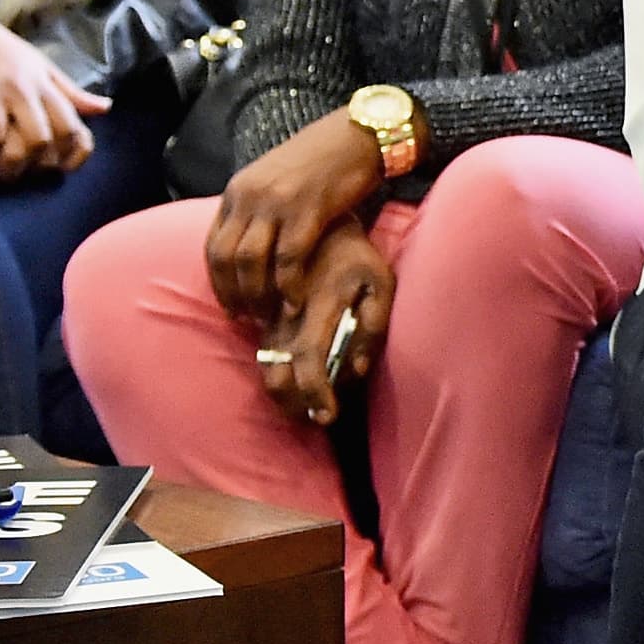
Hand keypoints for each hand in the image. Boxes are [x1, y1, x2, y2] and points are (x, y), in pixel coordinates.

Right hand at [0, 0, 109, 185]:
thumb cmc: (7, 54)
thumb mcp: (44, 68)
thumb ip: (71, 94)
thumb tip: (105, 108)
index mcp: (45, 85)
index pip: (70, 126)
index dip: (72, 154)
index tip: (62, 169)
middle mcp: (21, 89)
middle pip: (38, 138)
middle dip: (32, 165)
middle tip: (24, 174)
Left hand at [206, 109, 388, 323]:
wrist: (356, 134)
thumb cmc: (322, 162)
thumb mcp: (276, 182)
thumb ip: (258, 210)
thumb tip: (252, 253)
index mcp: (238, 190)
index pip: (213, 245)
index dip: (218, 283)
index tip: (231, 307)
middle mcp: (250, 195)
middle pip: (224, 257)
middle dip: (233, 295)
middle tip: (248, 319)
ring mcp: (276, 201)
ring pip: (250, 261)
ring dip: (256, 295)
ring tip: (268, 315)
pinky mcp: (307, 209)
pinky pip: (288, 258)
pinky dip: (289, 286)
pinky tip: (296, 302)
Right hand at [252, 220, 392, 426]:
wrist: (317, 227)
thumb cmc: (357, 258)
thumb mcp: (380, 283)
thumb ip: (373, 324)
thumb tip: (358, 368)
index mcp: (318, 308)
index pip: (309, 361)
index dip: (315, 394)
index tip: (328, 416)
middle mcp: (286, 317)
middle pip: (277, 376)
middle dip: (295, 406)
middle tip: (318, 416)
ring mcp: (271, 318)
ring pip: (266, 369)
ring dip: (285, 395)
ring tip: (310, 404)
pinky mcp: (264, 317)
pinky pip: (263, 356)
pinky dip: (278, 375)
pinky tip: (299, 380)